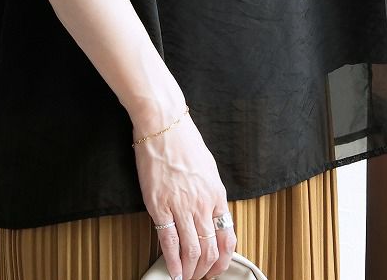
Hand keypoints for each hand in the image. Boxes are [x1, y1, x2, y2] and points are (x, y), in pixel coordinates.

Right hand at [132, 106, 235, 279]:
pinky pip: (169, 240)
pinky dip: (172, 262)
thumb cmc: (184, 141)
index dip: (222, 262)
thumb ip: (210, 194)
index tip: (215, 271)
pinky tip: (172, 272)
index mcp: (217, 194)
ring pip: (191, 251)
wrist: (163, 123)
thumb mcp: (208, 168)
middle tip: (198, 279)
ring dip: (189, 272)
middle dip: (204, 272)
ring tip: (185, 279)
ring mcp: (181, 205)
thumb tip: (209, 215)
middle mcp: (202, 203)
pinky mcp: (159, 204)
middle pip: (209, 250)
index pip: (227, 239)